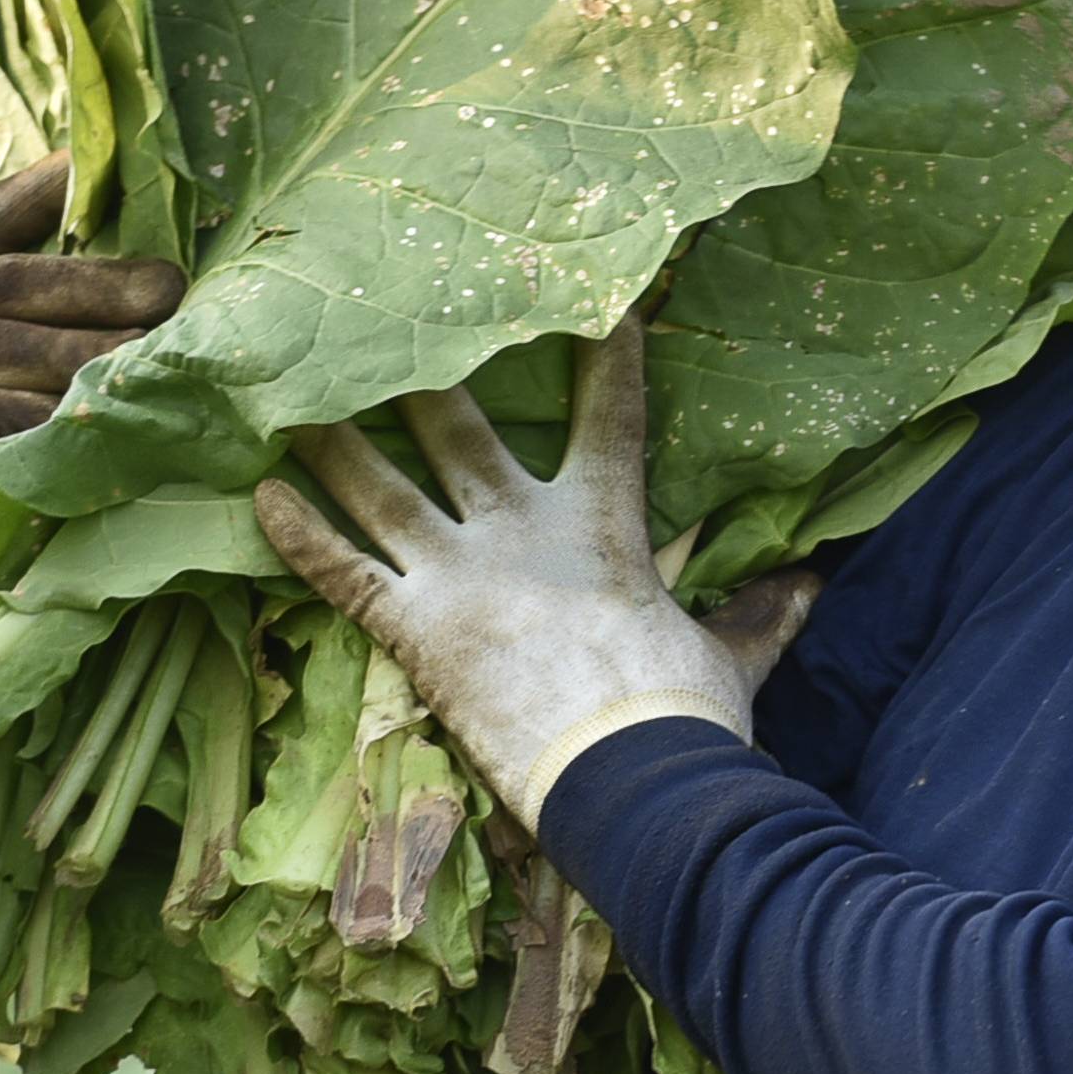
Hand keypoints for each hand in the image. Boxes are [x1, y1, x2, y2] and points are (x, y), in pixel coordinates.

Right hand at [0, 160, 182, 558]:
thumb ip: (29, 339)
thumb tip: (145, 300)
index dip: (33, 188)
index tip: (84, 158)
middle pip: (7, 281)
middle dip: (93, 280)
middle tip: (167, 288)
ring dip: (82, 346)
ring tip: (149, 356)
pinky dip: (37, 412)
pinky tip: (87, 419)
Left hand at [253, 321, 791, 817]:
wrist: (633, 781)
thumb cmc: (684, 718)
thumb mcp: (730, 657)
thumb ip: (758, 615)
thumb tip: (814, 588)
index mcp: (603, 524)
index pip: (610, 414)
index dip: (605, 352)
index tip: (598, 292)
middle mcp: (521, 530)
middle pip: (458, 429)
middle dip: (419, 371)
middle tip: (379, 314)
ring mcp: (462, 576)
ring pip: (382, 489)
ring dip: (332, 442)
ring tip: (286, 395)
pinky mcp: (417, 631)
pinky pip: (344, 574)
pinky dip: (300, 538)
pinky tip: (258, 498)